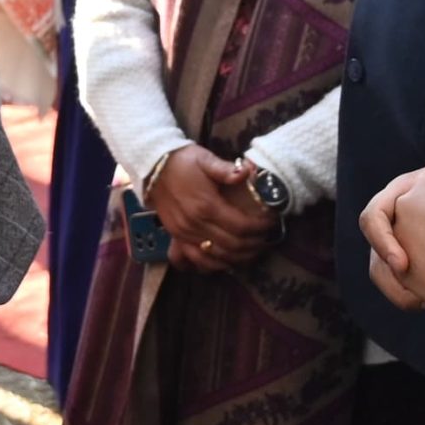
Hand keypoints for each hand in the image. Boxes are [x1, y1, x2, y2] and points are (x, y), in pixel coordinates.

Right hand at [147, 145, 275, 271]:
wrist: (153, 166)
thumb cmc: (183, 161)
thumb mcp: (205, 159)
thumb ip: (226, 169)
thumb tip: (247, 172)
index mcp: (206, 206)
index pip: (241, 226)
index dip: (260, 228)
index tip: (271, 223)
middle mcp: (195, 224)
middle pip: (233, 245)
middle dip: (254, 244)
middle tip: (267, 238)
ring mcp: (184, 234)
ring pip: (217, 257)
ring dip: (238, 257)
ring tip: (253, 251)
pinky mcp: (176, 237)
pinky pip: (195, 260)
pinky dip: (213, 265)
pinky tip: (226, 261)